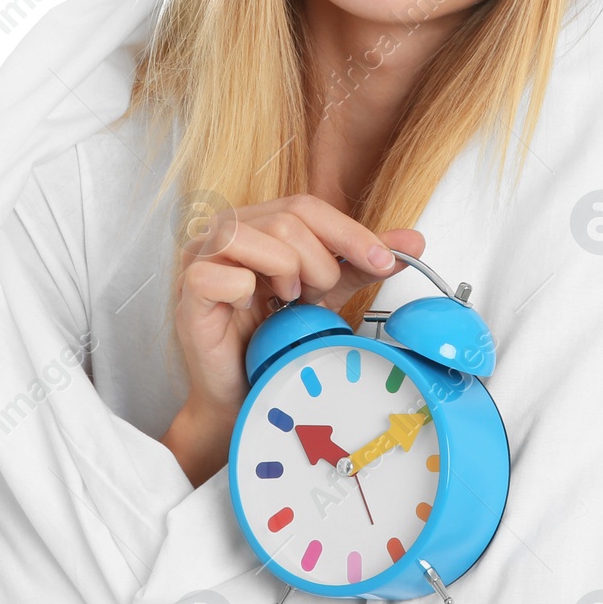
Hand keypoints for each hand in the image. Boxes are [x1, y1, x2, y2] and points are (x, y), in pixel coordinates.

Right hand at [170, 194, 424, 433]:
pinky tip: (255, 310)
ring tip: (289, 301)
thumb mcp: (326, 294)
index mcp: (259, 224)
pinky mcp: (188, 294)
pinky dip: (246, 291)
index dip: (350, 231)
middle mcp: (227, 233)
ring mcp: (201, 259)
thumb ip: (361, 264)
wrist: (246, 398)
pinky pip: (218, 274)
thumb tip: (414, 242)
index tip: (386, 261)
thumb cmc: (277, 341)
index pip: (307, 205)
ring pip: (250, 234)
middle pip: (286, 217)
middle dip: (320, 261)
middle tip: (319, 296)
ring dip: (285, 271)